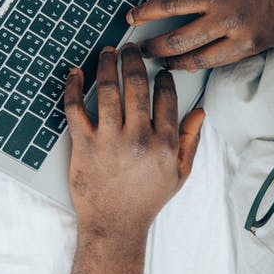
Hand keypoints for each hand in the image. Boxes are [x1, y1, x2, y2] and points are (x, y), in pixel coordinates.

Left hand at [64, 44, 205, 234]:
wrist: (115, 224)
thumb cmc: (146, 200)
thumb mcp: (179, 173)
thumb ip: (190, 140)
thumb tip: (200, 113)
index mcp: (164, 142)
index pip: (166, 97)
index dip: (162, 77)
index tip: (158, 69)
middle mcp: (139, 136)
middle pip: (137, 85)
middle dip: (134, 60)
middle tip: (131, 48)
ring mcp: (110, 139)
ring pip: (108, 89)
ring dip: (107, 64)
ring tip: (107, 52)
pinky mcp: (84, 144)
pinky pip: (75, 108)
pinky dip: (73, 87)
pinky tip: (75, 73)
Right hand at [126, 0, 273, 70]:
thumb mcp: (263, 44)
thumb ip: (229, 54)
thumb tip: (190, 64)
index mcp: (242, 42)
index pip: (199, 60)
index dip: (176, 65)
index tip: (164, 66)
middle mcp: (228, 19)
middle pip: (180, 38)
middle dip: (156, 47)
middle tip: (141, 49)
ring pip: (172, 4)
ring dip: (146, 12)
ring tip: (131, 18)